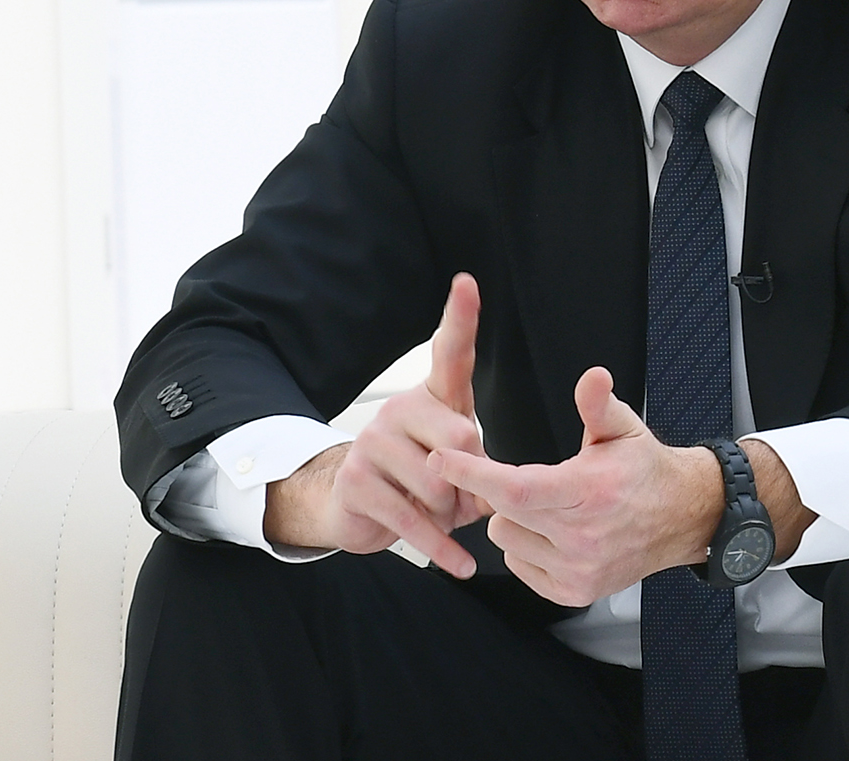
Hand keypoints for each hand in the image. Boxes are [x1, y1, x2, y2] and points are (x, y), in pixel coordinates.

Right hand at [263, 273, 490, 577]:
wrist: (352, 505)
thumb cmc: (420, 475)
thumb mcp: (457, 462)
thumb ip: (482, 464)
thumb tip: (496, 485)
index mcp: (431, 397)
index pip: (449, 351)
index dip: (460, 316)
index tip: (467, 282)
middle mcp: (400, 410)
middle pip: (463, 441)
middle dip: (473, 481)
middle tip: (462, 496)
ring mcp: (373, 444)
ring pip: (439, 487)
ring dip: (450, 515)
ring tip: (436, 513)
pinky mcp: (358, 484)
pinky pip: (414, 521)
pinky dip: (442, 549)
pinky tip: (460, 565)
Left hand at [429, 366, 723, 606]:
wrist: (680, 518)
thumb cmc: (644, 470)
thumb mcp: (623, 429)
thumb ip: (598, 404)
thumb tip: (592, 377)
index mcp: (588, 492)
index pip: (515, 487)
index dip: (472, 473)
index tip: (440, 458)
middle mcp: (581, 538)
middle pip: (503, 513)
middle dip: (498, 490)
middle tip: (526, 477)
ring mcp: (577, 570)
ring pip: (506, 539)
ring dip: (514, 520)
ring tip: (550, 506)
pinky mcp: (573, 591)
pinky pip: (519, 564)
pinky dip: (527, 546)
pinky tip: (555, 532)